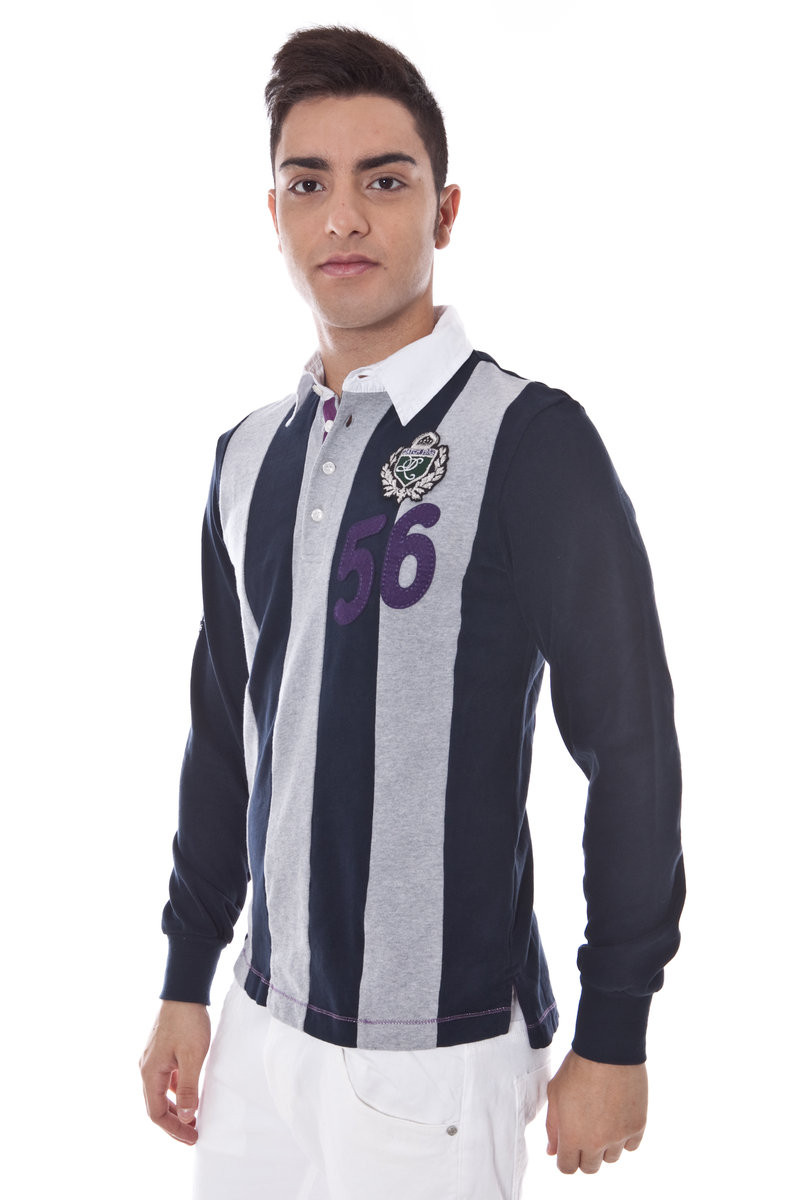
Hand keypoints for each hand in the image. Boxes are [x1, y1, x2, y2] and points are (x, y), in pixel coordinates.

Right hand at [140, 1000, 210, 1144]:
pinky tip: (189, 1094)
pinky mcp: (161, 1052)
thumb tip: (187, 1117)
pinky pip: (165, 1080)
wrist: (184, 991)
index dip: (174, 1129)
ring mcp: (152, 1059)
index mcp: (150, 1073)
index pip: (156, 1113)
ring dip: (175, 1108)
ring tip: (193, 1118)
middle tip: (194, 1133)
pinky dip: (176, 1092)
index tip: (193, 1137)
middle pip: (156, 1106)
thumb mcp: (192, 1057)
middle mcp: (146, 1068)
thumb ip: (188, 1088)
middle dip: (174, 1123)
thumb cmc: (188, 1022)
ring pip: (160, 1093)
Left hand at [545, 1048, 646, 1173]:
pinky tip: (617, 1117)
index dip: (565, 1158)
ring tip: (601, 1120)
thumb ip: (553, 1126)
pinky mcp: (637, 1126)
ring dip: (605, 1146)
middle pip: (590, 1167)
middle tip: (584, 1132)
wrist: (608, 1049)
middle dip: (584, 1154)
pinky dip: (624, 1137)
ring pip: (611, 1158)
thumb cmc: (578, 1067)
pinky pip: (631, 1145)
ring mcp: (619, 1136)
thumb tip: (553, 1151)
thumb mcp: (555, 1093)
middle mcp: (597, 1142)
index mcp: (573, 1136)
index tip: (567, 1147)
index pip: (567, 1168)